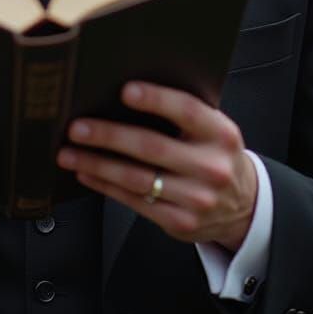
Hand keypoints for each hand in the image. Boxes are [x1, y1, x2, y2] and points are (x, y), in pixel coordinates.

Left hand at [56, 81, 256, 250]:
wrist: (244, 206)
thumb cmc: (216, 155)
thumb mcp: (214, 130)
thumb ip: (184, 114)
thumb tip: (126, 93)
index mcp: (221, 134)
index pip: (187, 111)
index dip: (156, 100)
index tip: (125, 91)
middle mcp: (211, 167)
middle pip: (152, 147)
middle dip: (108, 135)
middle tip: (77, 127)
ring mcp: (196, 198)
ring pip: (136, 179)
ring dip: (97, 164)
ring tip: (68, 152)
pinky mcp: (179, 222)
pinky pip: (134, 202)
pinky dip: (105, 186)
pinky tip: (86, 172)